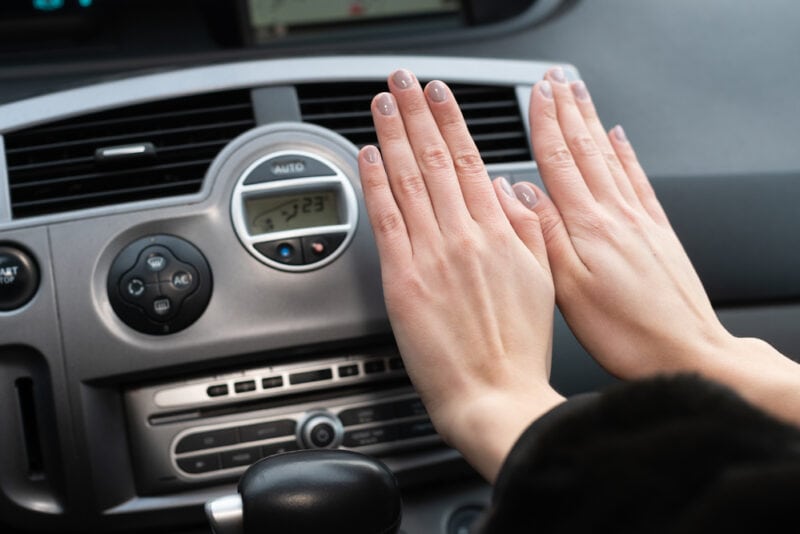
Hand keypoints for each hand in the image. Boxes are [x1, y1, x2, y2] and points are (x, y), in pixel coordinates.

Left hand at [358, 69, 563, 481]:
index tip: (440, 94)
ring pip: (408, 181)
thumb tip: (506, 192)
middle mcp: (464, 236)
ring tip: (383, 104)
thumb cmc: (518, 348)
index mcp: (500, 233)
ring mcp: (431, 255)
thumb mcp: (542, 280)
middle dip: (417, 114)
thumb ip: (527, 229)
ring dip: (393, 135)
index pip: (470, 162)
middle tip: (403, 82)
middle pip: (434, 160)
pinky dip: (375, 184)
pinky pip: (386, 220)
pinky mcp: (403, 281)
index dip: (452, 122)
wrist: (494, 395)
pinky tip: (367, 155)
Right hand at [526, 67, 799, 423]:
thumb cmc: (626, 332)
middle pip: (586, 150)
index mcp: (588, 227)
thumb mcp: (569, 290)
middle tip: (555, 80)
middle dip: (567, 111)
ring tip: (580, 95)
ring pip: (610, 158)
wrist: (687, 351)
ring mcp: (640, 221)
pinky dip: (627, 153)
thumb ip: (544, 236)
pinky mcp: (658, 233)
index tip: (535, 93)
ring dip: (592, 123)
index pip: (559, 161)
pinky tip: (621, 138)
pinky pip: (639, 180)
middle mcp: (616, 215)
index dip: (544, 124)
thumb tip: (520, 193)